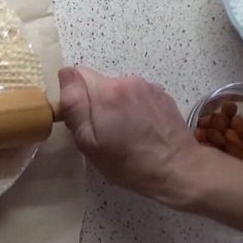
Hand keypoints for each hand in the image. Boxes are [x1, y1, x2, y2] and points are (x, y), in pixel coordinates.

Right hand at [58, 66, 200, 206]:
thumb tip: (65, 75)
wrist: (177, 169)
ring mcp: (147, 86)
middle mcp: (126, 81)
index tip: (81, 118)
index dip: (73, 95)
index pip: (75, 73)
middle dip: (94, 102)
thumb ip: (74, 105)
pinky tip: (141, 128)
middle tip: (103, 130)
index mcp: (105, 92)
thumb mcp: (89, 143)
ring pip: (116, 89)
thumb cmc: (127, 163)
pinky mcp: (161, 94)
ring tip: (124, 131)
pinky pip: (135, 94)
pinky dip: (133, 106)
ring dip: (115, 104)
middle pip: (97, 83)